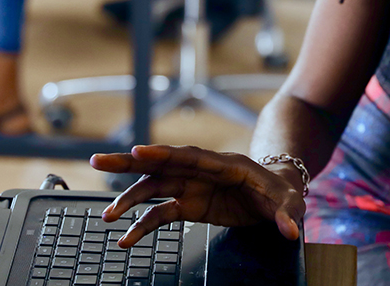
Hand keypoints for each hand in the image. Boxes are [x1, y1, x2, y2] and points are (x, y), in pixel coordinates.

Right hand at [89, 145, 306, 246]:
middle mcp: (202, 172)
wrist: (277, 195)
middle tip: (98, 160)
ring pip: (154, 188)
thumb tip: (290, 231)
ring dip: (129, 199)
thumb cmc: (282, 191)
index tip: (137, 151)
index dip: (163, 153)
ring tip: (108, 215)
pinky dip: (143, 225)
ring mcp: (193, 187)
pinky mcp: (190, 205)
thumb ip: (288, 215)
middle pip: (161, 163)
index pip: (189, 156)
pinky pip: (161, 214)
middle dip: (129, 162)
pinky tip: (127, 238)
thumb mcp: (291, 201)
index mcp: (225, 165)